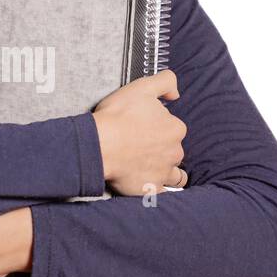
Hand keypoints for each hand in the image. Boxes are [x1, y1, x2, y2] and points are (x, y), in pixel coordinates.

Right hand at [92, 69, 188, 196]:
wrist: (99, 144)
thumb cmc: (118, 115)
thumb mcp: (142, 87)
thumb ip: (165, 82)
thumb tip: (176, 94)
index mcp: (175, 128)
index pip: (173, 129)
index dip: (160, 128)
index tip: (145, 129)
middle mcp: (174, 152)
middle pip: (174, 151)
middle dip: (164, 151)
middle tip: (142, 148)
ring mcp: (164, 172)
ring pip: (175, 175)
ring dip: (168, 173)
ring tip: (152, 169)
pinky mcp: (151, 189)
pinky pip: (160, 193)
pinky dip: (156, 190)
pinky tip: (148, 186)